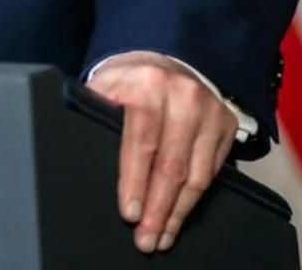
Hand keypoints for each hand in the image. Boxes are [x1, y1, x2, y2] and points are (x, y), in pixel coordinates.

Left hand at [89, 53, 237, 253]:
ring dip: (179, 212)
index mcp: (147, 86)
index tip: (129, 214)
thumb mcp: (105, 85)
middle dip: (158, 209)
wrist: (165, 60)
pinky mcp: (227, 124)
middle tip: (147, 240)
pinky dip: (197, 198)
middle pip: (171, 166)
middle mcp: (183, 97)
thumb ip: (94, 110)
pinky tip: (181, 216)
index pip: (142, 143)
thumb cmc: (127, 81)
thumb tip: (74, 141)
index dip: (135, 182)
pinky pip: (213, 170)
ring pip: (197, 175)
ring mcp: (210, 110)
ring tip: (163, 236)